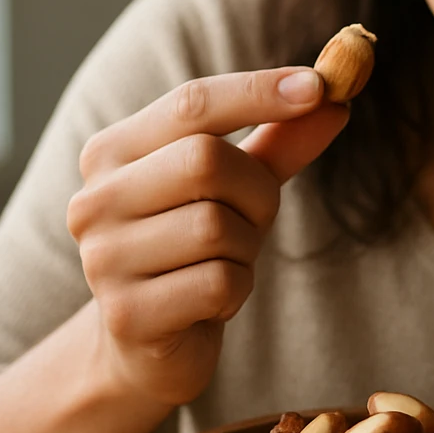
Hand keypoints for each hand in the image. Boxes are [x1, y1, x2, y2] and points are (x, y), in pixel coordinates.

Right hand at [66, 67, 348, 407]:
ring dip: (246, 248)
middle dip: (256, 190)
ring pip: (216, 226)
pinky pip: (218, 283)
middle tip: (255, 219)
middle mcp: (96, 198)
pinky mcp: (127, 314)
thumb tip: (337, 97)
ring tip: (225, 263)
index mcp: (112, 152)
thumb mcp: (238, 189)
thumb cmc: (193, 252)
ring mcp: (104, 258)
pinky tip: (214, 301)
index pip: (190, 103)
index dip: (258, 92)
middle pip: (205, 160)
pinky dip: (237, 290)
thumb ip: (280, 142)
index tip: (320, 86)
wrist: (148, 346)